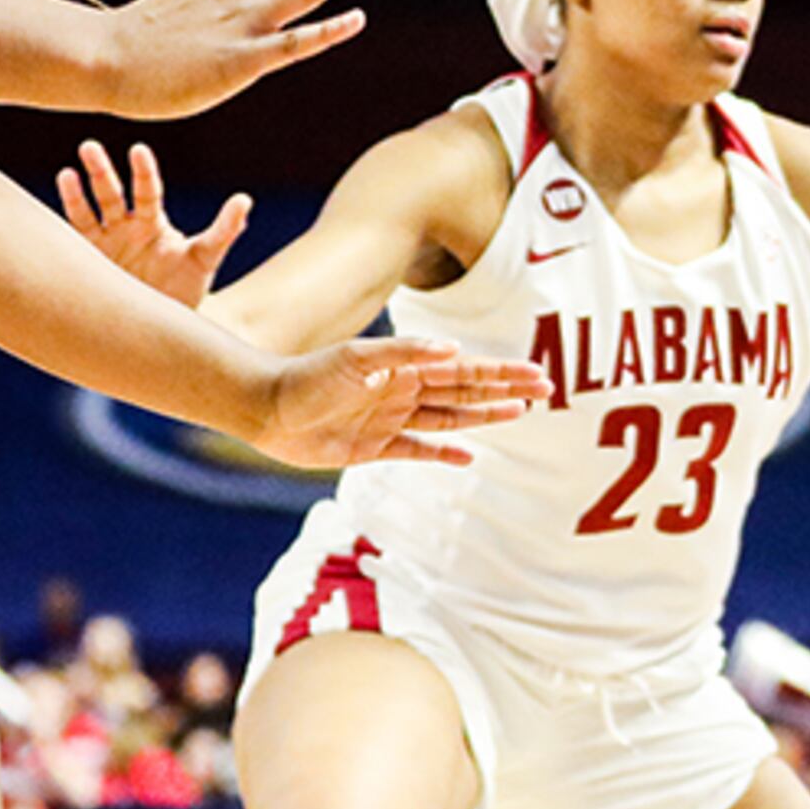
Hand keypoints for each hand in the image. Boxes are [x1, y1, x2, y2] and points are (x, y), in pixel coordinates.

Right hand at [57, 139, 249, 308]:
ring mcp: (103, 244)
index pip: (148, 191)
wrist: (159, 325)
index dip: (143, 171)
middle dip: (101, 171)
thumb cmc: (184, 290)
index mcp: (153, 223)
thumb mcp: (205, 259)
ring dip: (76, 192)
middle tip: (90, 146)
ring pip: (87, 212)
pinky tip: (49, 214)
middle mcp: (125, 227)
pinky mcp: (86, 263)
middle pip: (112, 194)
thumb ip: (224, 231)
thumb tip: (245, 199)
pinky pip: (72, 239)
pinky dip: (62, 224)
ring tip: (68, 172)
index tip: (138, 149)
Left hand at [244, 336, 545, 469]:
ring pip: (451, 418)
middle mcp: (404, 391)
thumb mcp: (356, 359)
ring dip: (485, 416)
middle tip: (545, 390)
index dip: (503, 373)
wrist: (264, 407)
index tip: (537, 375)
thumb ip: (405, 353)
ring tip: (519, 414)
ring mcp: (392, 419)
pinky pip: (418, 450)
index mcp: (406, 367)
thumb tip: (454, 351)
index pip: (466, 370)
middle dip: (506, 390)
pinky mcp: (374, 447)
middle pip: (467, 392)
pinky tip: (468, 457)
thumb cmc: (308, 377)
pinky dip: (444, 453)